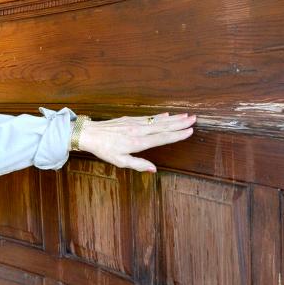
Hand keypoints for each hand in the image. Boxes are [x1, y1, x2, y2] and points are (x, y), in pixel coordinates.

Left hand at [77, 113, 195, 171]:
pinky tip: (166, 115)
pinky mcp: (130, 119)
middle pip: (163, 127)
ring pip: (157, 121)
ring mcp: (134, 123)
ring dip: (172, 118)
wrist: (89, 134)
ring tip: (185, 116)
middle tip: (194, 119)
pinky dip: (158, 116)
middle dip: (179, 123)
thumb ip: (138, 164)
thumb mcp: (120, 161)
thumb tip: (154, 169)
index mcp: (137, 142)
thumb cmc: (104, 150)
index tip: (190, 131)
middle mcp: (138, 131)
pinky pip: (148, 118)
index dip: (177, 135)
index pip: (162, 138)